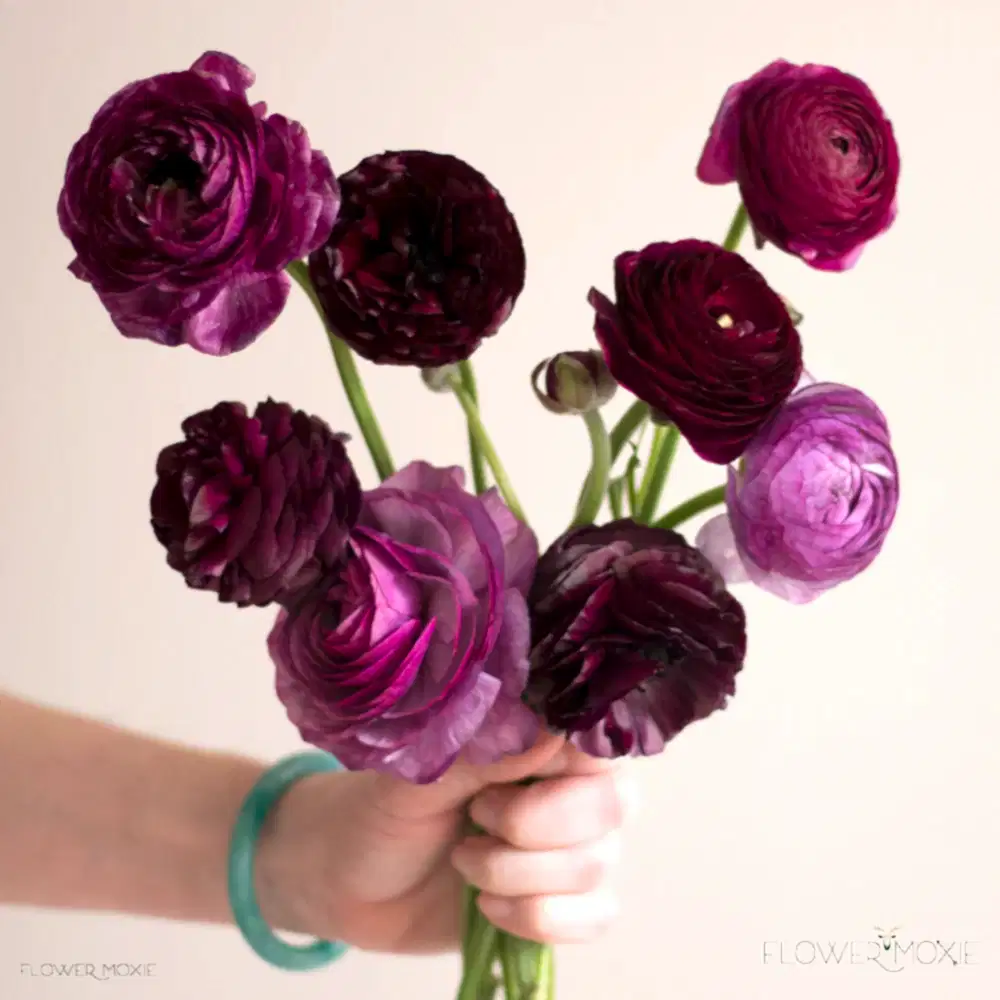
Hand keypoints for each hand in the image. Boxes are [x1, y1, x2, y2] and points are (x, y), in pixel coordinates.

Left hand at [255, 734, 636, 953]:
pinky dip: (536, 917)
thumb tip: (552, 727)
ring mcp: (571, 847)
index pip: (595, 737)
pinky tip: (488, 907)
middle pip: (610, 805)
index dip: (566, 762)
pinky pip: (594, 918)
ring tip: (463, 858)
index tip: (505, 778)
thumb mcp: (422, 772)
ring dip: (515, 872)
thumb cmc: (381, 807)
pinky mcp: (563, 903)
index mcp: (540, 738)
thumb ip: (489, 748)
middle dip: (534, 824)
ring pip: (594, 865)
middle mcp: (570, 787)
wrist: (350, 880)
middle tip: (475, 816)